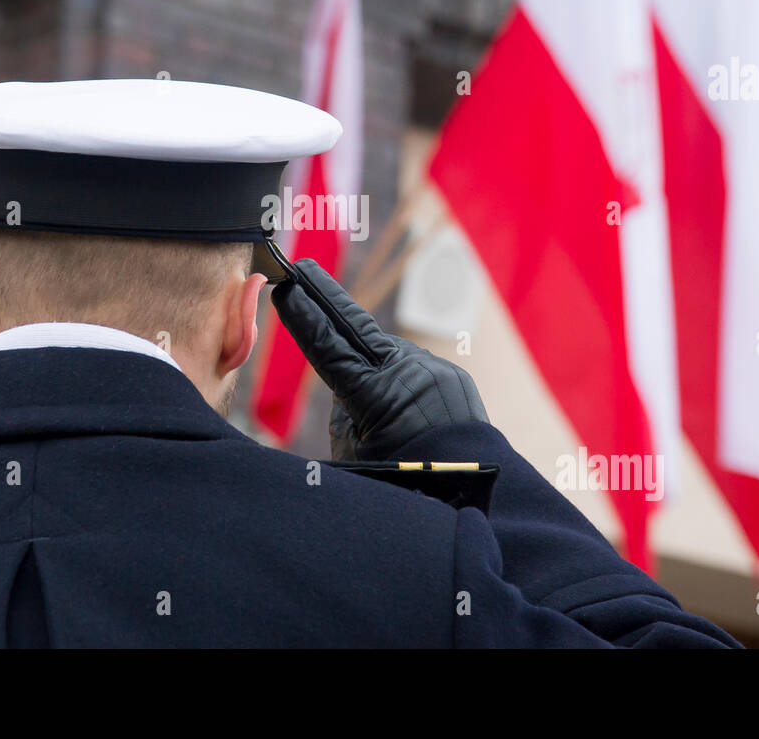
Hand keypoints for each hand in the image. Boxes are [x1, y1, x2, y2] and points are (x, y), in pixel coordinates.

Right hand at [271, 258, 489, 460]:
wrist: (473, 488)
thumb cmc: (406, 479)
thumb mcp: (356, 455)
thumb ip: (343, 416)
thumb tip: (347, 391)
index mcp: (376, 394)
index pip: (328, 347)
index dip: (304, 318)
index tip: (286, 289)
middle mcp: (406, 372)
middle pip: (356, 328)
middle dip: (325, 298)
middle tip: (301, 270)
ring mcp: (432, 370)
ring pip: (385, 353)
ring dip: (366, 354)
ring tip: (359, 379)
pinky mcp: (450, 376)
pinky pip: (412, 370)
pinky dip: (398, 378)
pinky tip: (398, 402)